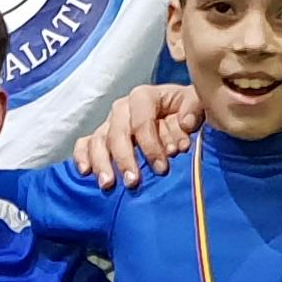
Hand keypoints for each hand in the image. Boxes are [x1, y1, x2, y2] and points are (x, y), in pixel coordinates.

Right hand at [69, 84, 199, 185]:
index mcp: (144, 96)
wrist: (182, 117)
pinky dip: (82, 157)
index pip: (141, 119)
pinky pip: (85, 144)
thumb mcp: (198, 104)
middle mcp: (122, 108)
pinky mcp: (102, 138)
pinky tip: (85, 172)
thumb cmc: (189, 111)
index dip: (150, 144)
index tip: (162, 168)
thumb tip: (185, 123)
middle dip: (125, 159)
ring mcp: (110, 123)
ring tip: (108, 184)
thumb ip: (194, 108)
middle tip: (133, 182)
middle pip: (116, 132)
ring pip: (98, 140)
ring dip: (102, 163)